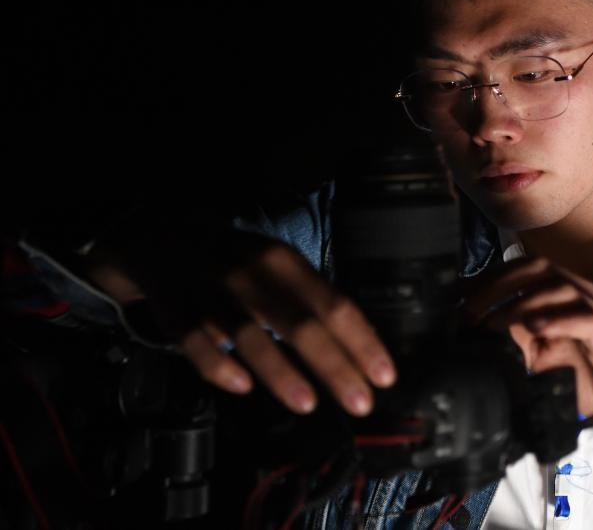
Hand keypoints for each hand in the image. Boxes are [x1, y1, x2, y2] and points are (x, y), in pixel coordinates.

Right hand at [84, 225, 394, 416]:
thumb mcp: (278, 267)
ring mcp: (211, 290)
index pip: (335, 304)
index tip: (384, 376)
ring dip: (281, 371)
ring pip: (249, 333)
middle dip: (334, 365)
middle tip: (360, 402)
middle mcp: (252, 272)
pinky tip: (241, 386)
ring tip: (308, 403)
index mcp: (285, 262)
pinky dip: (217, 364)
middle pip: (300, 322)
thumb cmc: (235, 263)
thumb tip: (358, 349)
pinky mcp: (174, 308)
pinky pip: (194, 340)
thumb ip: (312, 301)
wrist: (160, 237)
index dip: (362, 342)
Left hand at [462, 256, 592, 487]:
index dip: (489, 278)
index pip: (526, 269)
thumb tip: (482, 327)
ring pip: (558, 287)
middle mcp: (588, 295)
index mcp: (571, 295)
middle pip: (538, 268)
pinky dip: (554, 320)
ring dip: (518, 302)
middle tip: (467, 309)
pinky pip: (583, 318)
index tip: (458, 296)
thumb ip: (523, 338)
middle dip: (497, 284)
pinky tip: (532, 330)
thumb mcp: (549, 357)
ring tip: (489, 322)